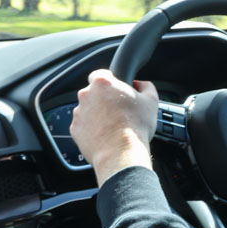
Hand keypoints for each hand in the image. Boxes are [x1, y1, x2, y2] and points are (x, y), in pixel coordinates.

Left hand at [71, 70, 157, 185]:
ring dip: (98, 115)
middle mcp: (86, 95)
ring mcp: (78, 113)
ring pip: (88, 109)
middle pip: (93, 92)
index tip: (117, 91)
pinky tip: (105, 136)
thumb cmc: (135, 127)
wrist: (120, 153)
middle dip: (104, 100)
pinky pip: (84, 126)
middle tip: (119, 111)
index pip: (101, 74)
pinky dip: (92, 129)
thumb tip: (140, 85)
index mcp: (103, 83)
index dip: (110, 81)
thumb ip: (145, 86)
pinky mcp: (75, 130)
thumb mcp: (151, 101)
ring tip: (113, 126)